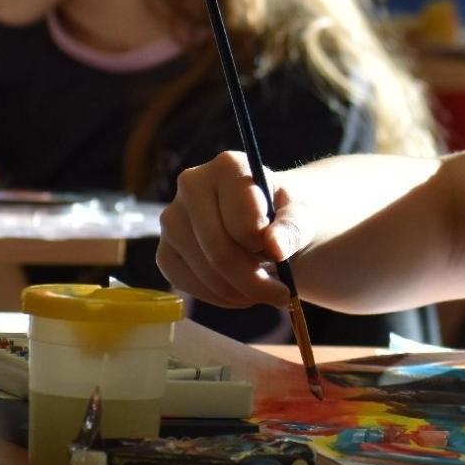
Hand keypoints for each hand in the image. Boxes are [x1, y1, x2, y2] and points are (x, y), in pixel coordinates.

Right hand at [157, 151, 305, 309]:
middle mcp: (191, 184)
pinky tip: (239, 291)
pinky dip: (218, 297)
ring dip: (239, 292)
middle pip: (220, 251)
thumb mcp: (300, 216)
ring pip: (205, 272)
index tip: (280, 254)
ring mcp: (171, 217)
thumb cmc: (282, 214)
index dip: (267, 248)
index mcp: (228, 166)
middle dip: (254, 282)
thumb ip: (292, 228)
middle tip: (280, 295)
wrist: (264, 221)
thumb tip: (274, 248)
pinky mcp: (164, 250)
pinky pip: (186, 284)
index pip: (245, 224)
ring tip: (261, 287)